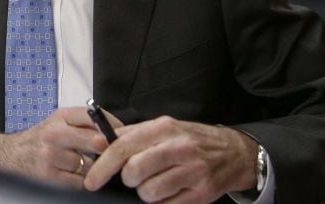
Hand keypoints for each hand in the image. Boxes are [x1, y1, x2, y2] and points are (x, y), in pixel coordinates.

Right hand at [0, 107, 119, 188]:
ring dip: (93, 169)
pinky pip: (80, 183)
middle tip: (113, 155)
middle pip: (96, 142)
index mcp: (59, 117)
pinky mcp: (50, 176)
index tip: (121, 134)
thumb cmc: (36, 140)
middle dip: (106, 151)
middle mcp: (55, 134)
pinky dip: (82, 182)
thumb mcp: (56, 123)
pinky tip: (75, 176)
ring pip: (90, 166)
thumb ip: (80, 124)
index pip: (93, 116)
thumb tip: (113, 132)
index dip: (112, 125)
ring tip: (86, 167)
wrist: (7, 156)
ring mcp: (52, 156)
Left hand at [84, 116, 257, 202]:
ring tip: (156, 182)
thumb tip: (97, 142)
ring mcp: (193, 170)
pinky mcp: (202, 193)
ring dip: (146, 192)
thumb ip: (130, 134)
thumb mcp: (161, 128)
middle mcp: (178, 147)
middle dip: (128, 179)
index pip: (123, 147)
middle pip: (134, 171)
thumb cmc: (189, 140)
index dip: (103, 166)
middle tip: (135, 177)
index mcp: (163, 127)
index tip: (92, 181)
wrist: (232, 152)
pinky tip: (170, 191)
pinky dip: (162, 202)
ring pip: (149, 192)